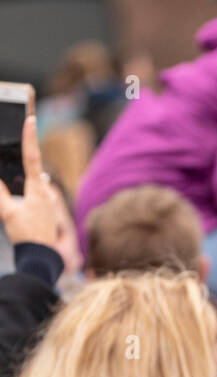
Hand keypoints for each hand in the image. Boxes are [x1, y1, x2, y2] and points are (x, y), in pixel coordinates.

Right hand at [0, 116, 56, 247]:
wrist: (41, 257)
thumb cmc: (27, 236)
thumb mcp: (8, 213)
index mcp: (37, 189)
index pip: (32, 157)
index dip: (29, 137)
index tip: (31, 119)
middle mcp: (46, 192)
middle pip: (32, 167)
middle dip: (24, 158)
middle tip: (20, 142)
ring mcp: (49, 200)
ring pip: (35, 180)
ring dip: (25, 176)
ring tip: (19, 184)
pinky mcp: (48, 209)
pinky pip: (38, 193)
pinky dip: (28, 189)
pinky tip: (23, 198)